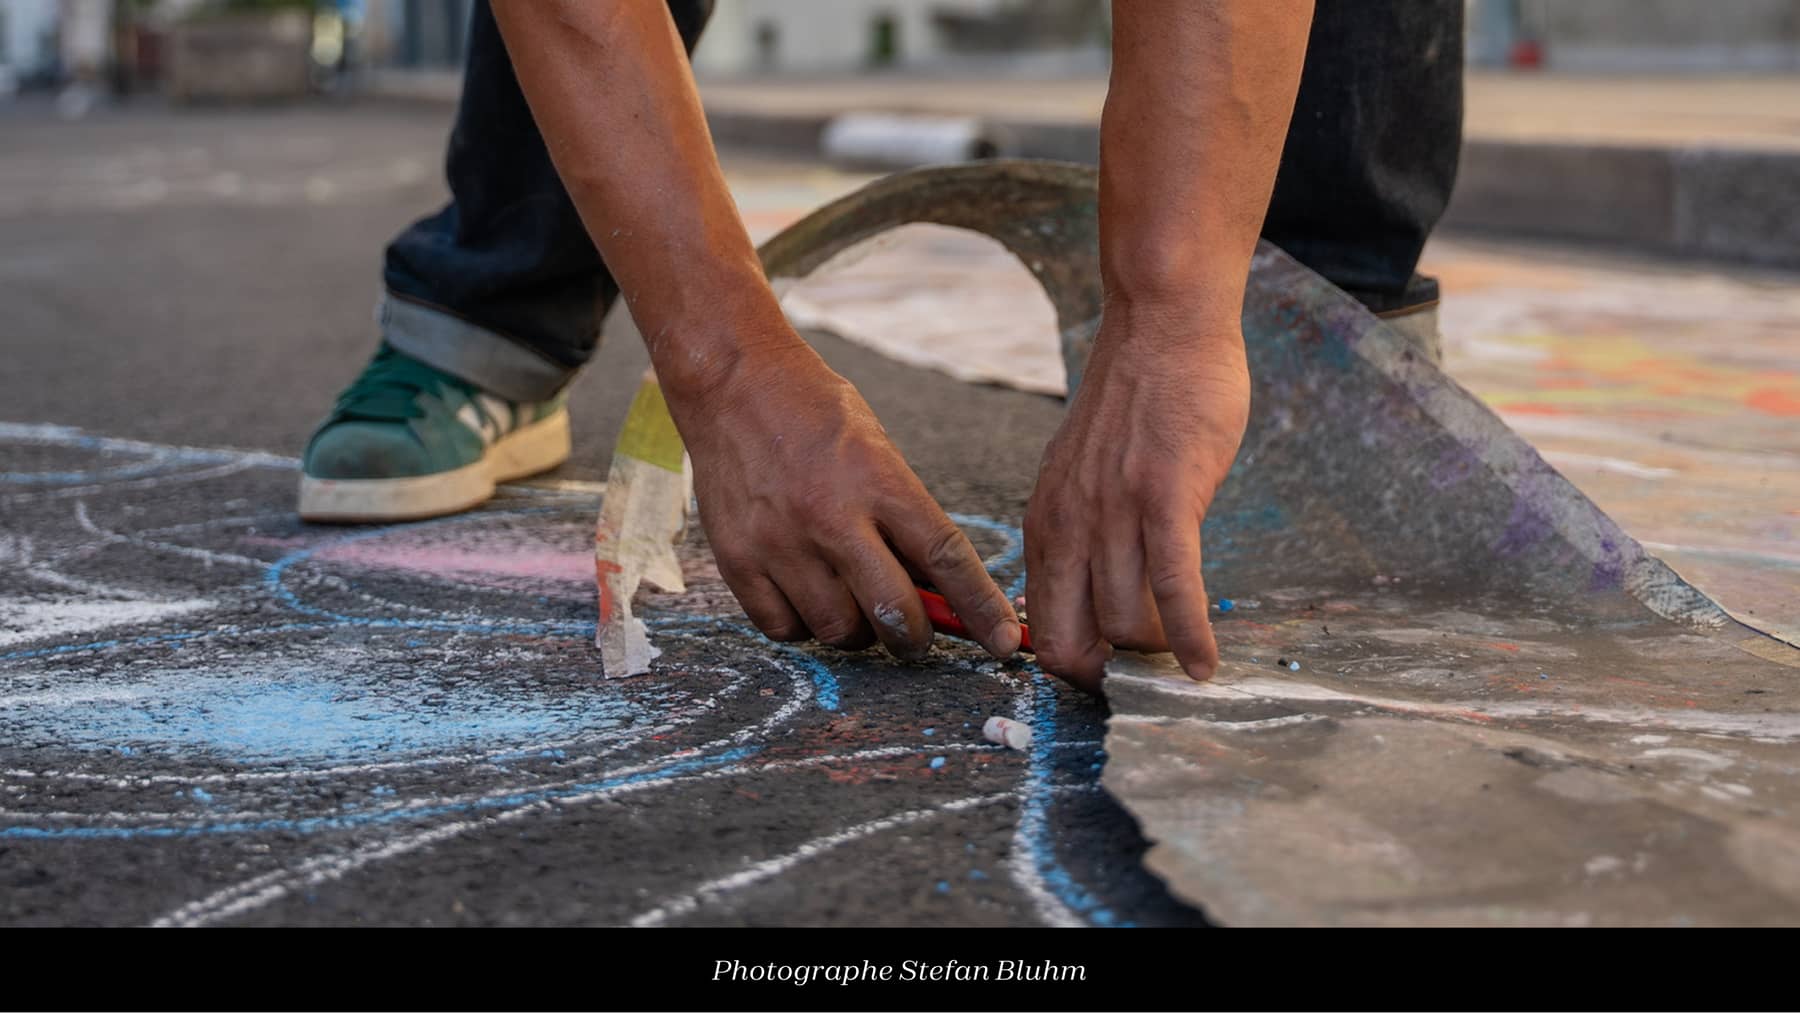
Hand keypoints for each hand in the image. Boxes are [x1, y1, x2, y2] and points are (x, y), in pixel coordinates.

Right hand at [667, 337, 1020, 661]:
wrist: (732, 380)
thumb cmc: (815, 412)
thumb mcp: (876, 448)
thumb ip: (901, 516)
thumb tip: (933, 589)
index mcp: (878, 481)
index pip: (945, 558)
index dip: (982, 608)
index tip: (1004, 641)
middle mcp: (830, 516)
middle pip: (893, 612)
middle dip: (915, 637)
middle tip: (914, 634)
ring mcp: (780, 541)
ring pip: (838, 630)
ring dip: (855, 631)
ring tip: (849, 601)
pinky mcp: (737, 559)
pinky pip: (783, 629)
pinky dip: (802, 626)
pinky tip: (806, 597)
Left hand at [1023, 304, 1249, 691]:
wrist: (1161, 329)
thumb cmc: (1135, 405)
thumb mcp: (1081, 476)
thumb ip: (1080, 532)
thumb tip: (1101, 597)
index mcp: (1046, 525)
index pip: (1040, 629)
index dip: (1073, 668)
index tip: (1109, 679)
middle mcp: (1068, 527)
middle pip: (1071, 643)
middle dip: (1107, 677)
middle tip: (1145, 683)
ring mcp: (1114, 514)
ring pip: (1124, 624)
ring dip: (1157, 657)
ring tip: (1184, 663)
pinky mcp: (1165, 499)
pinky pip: (1175, 589)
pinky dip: (1190, 637)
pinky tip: (1206, 665)